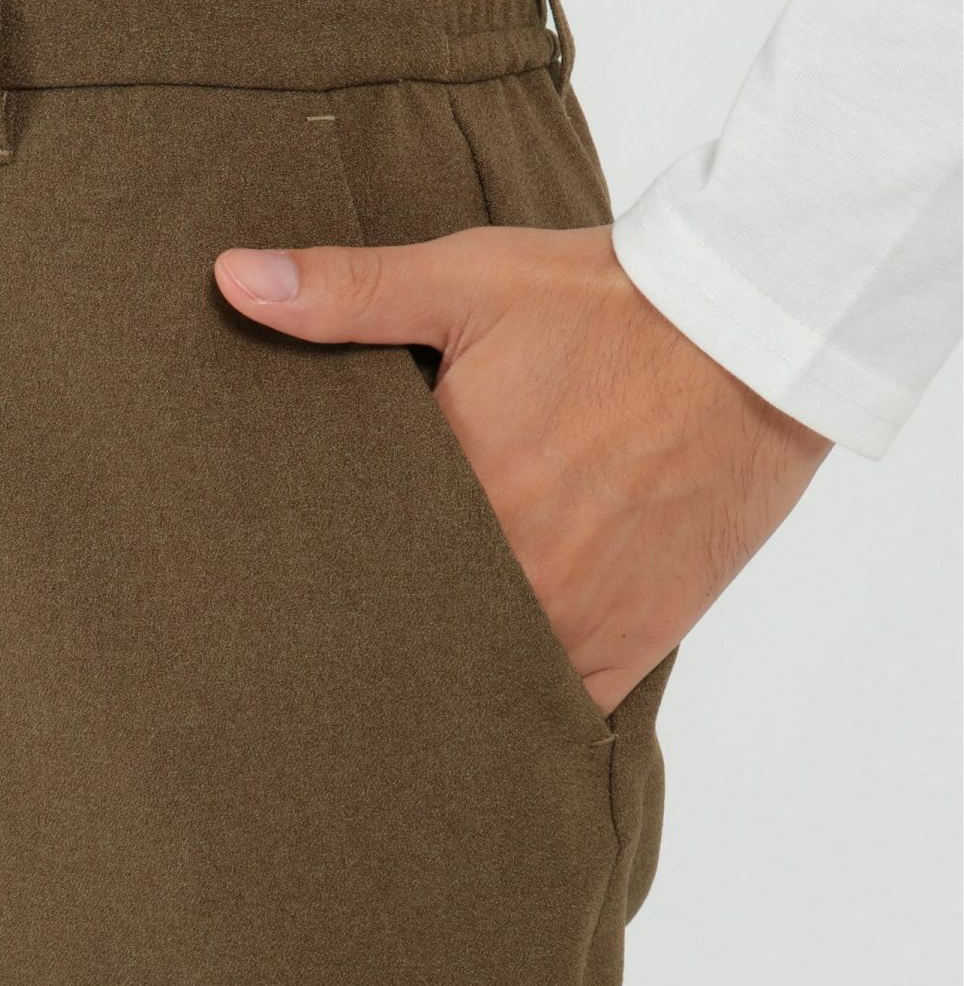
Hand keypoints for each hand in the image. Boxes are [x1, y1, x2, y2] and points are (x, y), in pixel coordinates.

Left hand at [213, 225, 831, 714]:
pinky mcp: (631, 644)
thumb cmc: (607, 304)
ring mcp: (573, 619)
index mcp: (456, 493)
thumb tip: (230, 279)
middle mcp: (511, 573)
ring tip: (385, 685)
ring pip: (474, 679)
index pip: (348, 566)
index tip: (275, 592)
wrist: (755, 337)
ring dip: (437, 674)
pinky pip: (557, 706)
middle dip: (368, 633)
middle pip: (407, 632)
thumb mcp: (468, 279)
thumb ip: (346, 291)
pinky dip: (519, 704)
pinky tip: (478, 704)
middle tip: (317, 645)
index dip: (312, 579)